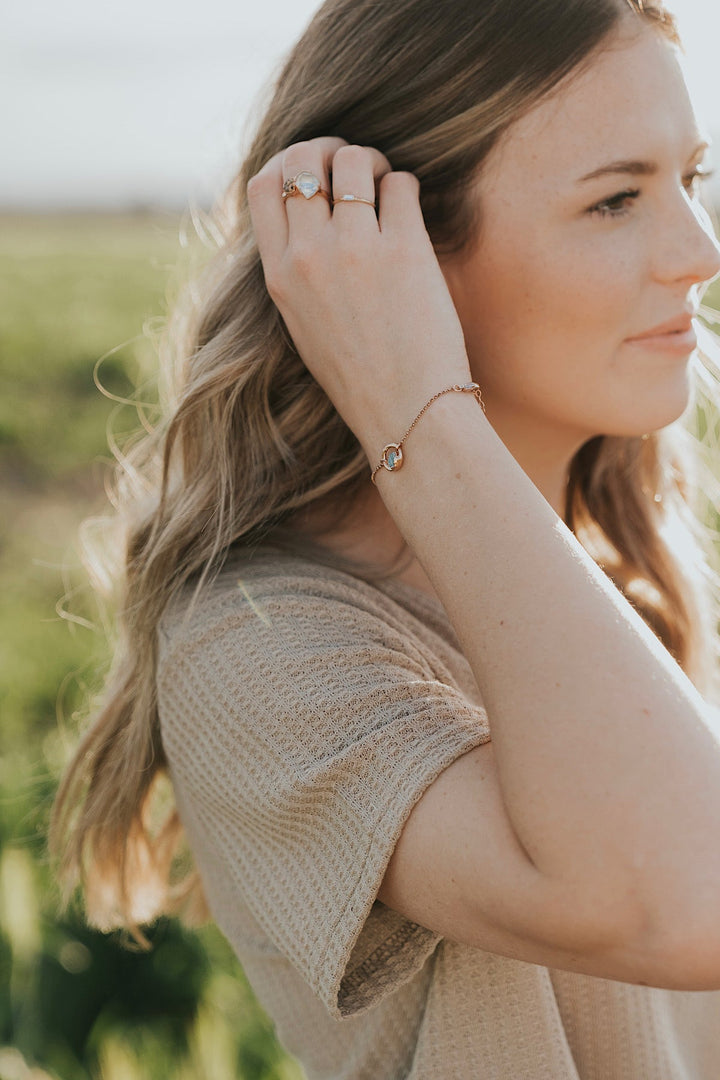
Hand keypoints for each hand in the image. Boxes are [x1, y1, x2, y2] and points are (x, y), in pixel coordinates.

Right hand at [247, 137, 470, 459]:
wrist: (406, 413)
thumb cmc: (360, 377)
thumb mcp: (304, 324)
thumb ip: (296, 270)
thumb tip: (307, 215)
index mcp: (279, 276)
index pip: (262, 185)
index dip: (289, 163)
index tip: (315, 172)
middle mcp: (310, 256)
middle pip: (305, 160)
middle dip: (331, 151)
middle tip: (357, 167)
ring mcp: (356, 250)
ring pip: (355, 161)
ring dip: (374, 163)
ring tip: (388, 187)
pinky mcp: (404, 249)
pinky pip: (400, 183)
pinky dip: (407, 188)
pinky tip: (413, 216)